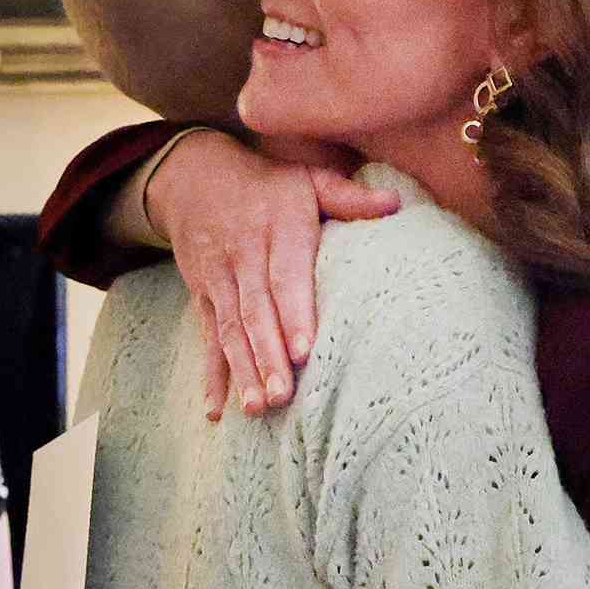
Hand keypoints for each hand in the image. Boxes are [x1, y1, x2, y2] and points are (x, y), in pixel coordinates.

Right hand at [147, 132, 399, 420]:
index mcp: (277, 227)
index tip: (303, 351)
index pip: (285, 275)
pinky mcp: (203, 298)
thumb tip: (396, 204)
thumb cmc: (269, 186)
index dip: (293, 314)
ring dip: (242, 371)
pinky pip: (206, 339)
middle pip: (255, 311)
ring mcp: (219, 279)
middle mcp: (244, 254)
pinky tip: (215, 411)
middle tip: (283, 395)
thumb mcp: (307, 178)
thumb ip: (348, 197)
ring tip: (257, 408)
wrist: (193, 177)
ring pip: (230, 330)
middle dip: (267, 355)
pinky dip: (210, 376)